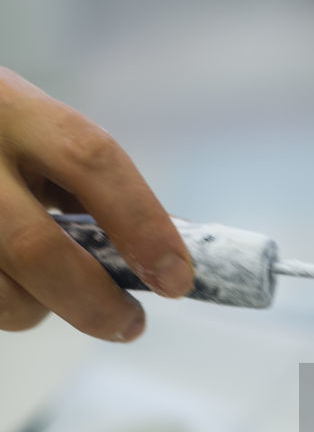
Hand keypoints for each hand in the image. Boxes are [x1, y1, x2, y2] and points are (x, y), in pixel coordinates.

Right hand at [0, 68, 193, 340]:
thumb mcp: (30, 129)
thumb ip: (83, 182)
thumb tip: (158, 258)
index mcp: (11, 108)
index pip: (90, 160)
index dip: (142, 223)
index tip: (177, 278)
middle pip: (34, 247)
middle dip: (93, 301)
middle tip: (129, 323)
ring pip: (0, 294)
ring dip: (38, 310)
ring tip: (52, 294)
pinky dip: (6, 303)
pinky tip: (10, 281)